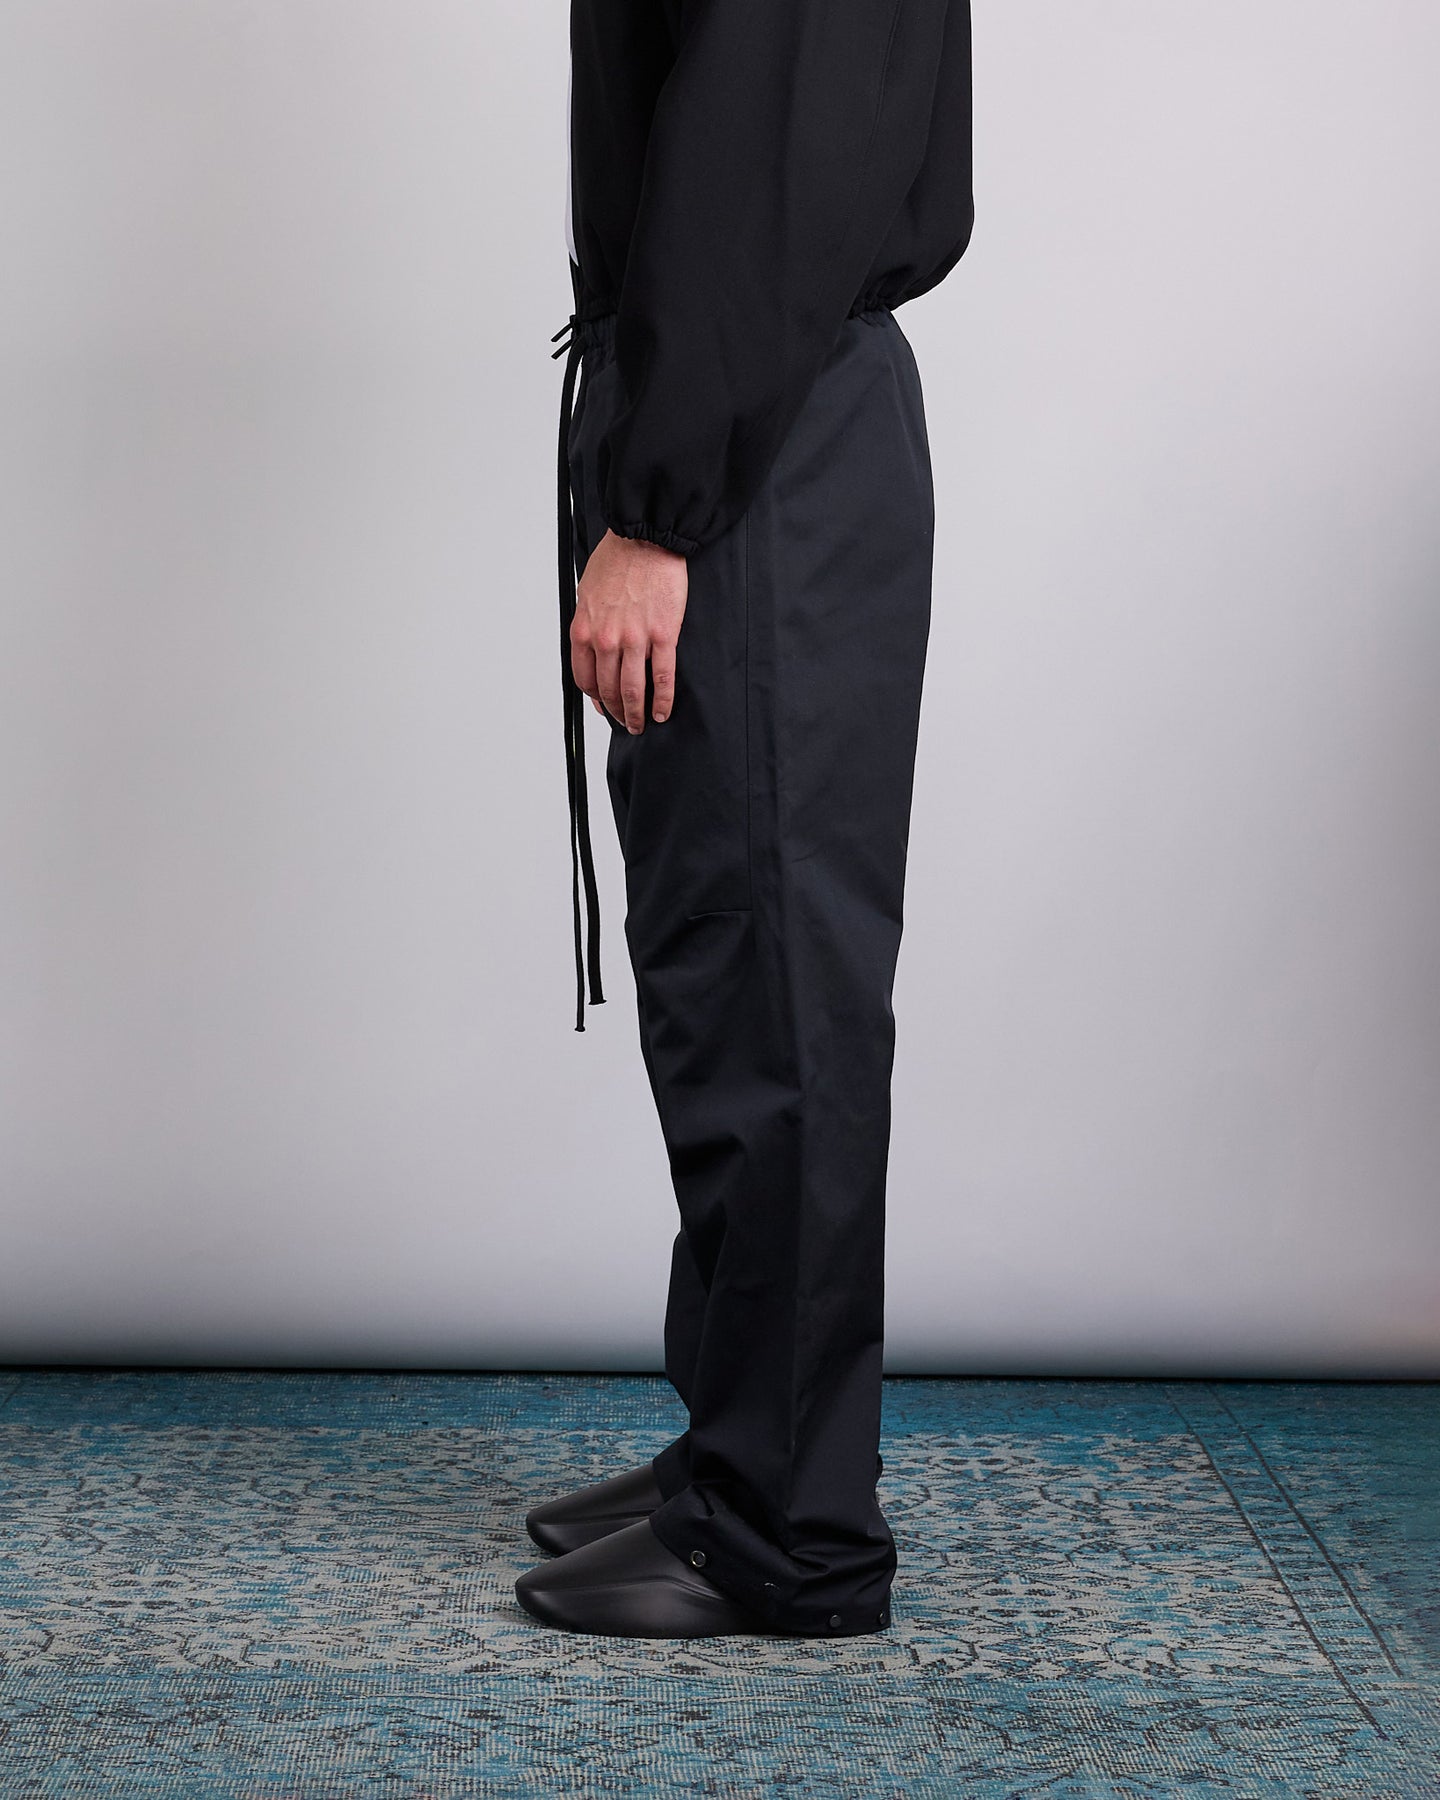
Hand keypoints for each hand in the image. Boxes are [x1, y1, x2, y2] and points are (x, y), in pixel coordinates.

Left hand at [571, 529, 687, 732]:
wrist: (644, 539)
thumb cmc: (616, 560)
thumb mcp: (586, 593)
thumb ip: (588, 624)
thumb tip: (593, 648)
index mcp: (584, 630)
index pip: (584, 678)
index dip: (594, 698)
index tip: (602, 705)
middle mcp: (606, 639)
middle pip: (608, 690)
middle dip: (615, 712)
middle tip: (624, 722)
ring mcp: (634, 639)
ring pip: (633, 690)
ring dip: (636, 714)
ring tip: (640, 724)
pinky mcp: (663, 635)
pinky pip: (662, 677)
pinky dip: (663, 700)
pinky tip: (663, 712)